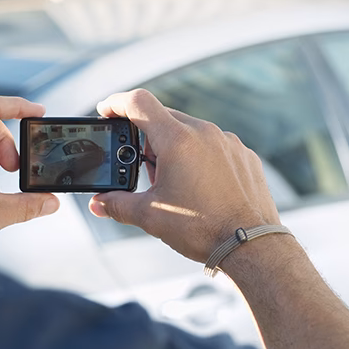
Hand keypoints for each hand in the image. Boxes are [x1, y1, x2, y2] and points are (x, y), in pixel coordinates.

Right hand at [89, 89, 281, 262]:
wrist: (250, 245)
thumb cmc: (202, 228)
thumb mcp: (151, 216)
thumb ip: (118, 204)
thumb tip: (98, 203)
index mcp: (178, 140)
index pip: (139, 103)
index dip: (116, 103)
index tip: (106, 110)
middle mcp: (205, 133)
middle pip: (165, 118)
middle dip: (148, 138)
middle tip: (144, 167)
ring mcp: (228, 142)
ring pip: (192, 132)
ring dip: (176, 147)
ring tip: (174, 181)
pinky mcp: (245, 155)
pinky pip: (216, 145)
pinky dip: (202, 157)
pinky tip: (200, 185)